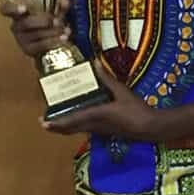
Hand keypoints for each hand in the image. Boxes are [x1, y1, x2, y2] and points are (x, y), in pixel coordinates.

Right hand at [2, 0, 70, 58]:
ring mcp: (20, 38)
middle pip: (26, 23)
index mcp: (18, 11)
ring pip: (36, 34)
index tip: (24, 8)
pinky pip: (41, 45)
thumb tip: (64, 2)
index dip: (13, 8)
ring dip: (53, 31)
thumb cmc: (46, 21)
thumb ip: (58, 4)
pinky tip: (63, 38)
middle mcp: (16, 25)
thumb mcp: (52, 10)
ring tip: (65, 30)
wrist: (47, 41)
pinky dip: (54, 41)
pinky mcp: (28, 49)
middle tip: (57, 21)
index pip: (6, 8)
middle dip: (44, 21)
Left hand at [42, 62, 158, 141]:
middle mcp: (95, 125)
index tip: (43, 123)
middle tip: (44, 123)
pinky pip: (86, 129)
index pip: (72, 120)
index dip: (57, 123)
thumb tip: (95, 62)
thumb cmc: (136, 110)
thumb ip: (107, 79)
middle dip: (56, 127)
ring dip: (65, 127)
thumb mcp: (122, 91)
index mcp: (97, 115)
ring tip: (56, 121)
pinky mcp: (106, 132)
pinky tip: (77, 120)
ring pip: (78, 130)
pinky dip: (77, 126)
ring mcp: (100, 130)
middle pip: (71, 129)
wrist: (150, 128)